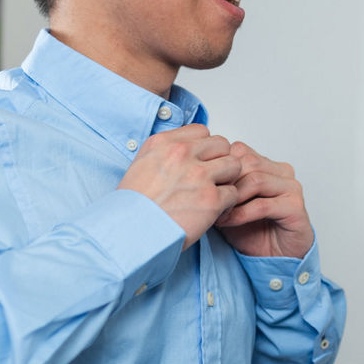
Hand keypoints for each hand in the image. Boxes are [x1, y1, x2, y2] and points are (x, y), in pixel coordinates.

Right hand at [117, 124, 241, 247]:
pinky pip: (233, 193)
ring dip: (227, 180)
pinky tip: (213, 212)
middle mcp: (182, 154)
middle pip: (222, 145)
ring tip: (215, 194)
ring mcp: (199, 175)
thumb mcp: (142, 165)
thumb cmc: (134, 207)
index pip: (202, 131)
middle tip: (211, 179)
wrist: (130, 233)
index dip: (205, 148)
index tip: (200, 162)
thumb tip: (186, 150)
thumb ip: (166, 153)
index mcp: (164, 143)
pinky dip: (227, 205)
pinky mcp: (211, 199)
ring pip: (234, 165)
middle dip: (219, 162)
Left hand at [214, 142, 313, 257]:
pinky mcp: (296, 207)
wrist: (275, 257)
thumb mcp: (227, 205)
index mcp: (267, 165)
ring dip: (232, 198)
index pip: (239, 150)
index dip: (219, 166)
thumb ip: (218, 186)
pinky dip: (241, 213)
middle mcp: (282, 172)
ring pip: (255, 180)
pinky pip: (263, 204)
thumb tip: (192, 174)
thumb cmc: (252, 231)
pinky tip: (229, 222)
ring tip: (218, 213)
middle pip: (247, 162)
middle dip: (225, 182)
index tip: (203, 186)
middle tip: (208, 200)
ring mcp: (291, 187)